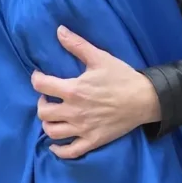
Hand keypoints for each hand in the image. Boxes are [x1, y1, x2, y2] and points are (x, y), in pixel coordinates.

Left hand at [32, 26, 161, 158]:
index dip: (36, 79)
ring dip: (48, 123)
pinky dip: (58, 150)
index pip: (41, 85)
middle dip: (42, 102)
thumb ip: (77, 45)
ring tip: (54, 115)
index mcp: (74, 90)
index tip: (39, 77)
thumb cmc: (122, 77)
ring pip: (52, 131)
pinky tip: (55, 144)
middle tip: (49, 97)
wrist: (145, 99)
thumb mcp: (100, 58)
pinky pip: (69, 152)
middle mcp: (74, 112)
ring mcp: (82, 129)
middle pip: (43, 112)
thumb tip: (59, 30)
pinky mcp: (92, 141)